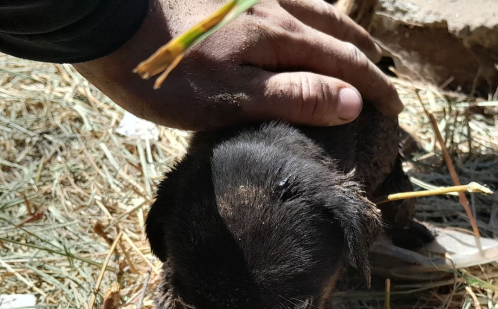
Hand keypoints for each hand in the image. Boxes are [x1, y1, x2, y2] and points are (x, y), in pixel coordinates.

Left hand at [73, 0, 402, 129]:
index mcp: (278, 38)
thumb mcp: (226, 99)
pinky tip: (299, 15)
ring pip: (312, 5)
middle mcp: (273, 7)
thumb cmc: (162, 72)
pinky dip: (307, 8)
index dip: (373, 88)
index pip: (344, 64)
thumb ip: (291, 97)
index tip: (395, 111)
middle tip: (384, 79)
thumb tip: (351, 102)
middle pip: (335, 29)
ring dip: (340, 29)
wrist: (103, 18)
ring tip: (353, 45)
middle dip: (365, 57)